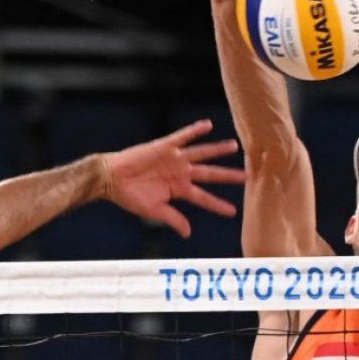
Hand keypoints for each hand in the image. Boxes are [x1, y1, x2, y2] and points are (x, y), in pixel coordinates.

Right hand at [103, 119, 245, 237]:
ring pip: (201, 153)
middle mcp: (180, 172)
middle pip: (209, 174)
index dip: (217, 205)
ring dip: (217, 150)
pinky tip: (208, 125)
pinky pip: (183, 136)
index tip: (233, 212)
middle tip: (247, 176)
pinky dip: (195, 131)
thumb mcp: (153, 210)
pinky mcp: (164, 146)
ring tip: (234, 146)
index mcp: (178, 189)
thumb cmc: (129, 196)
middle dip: (228, 176)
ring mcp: (174, 158)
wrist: (111, 178)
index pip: (203, 198)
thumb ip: (173, 219)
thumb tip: (188, 234)